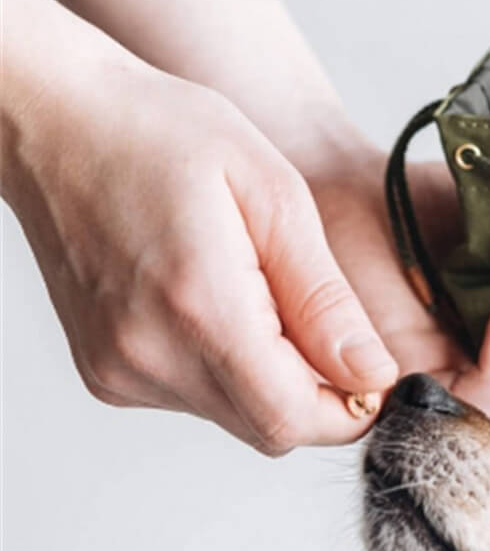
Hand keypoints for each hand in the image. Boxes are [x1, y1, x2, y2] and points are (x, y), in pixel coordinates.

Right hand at [2, 0, 396, 454]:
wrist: (55, 122)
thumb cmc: (164, 134)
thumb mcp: (274, 195)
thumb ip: (324, 299)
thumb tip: (373, 374)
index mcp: (198, 305)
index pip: (294, 416)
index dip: (352, 408)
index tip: (371, 367)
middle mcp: (148, 354)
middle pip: (271, 428)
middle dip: (319, 394)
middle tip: (319, 320)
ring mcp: (119, 370)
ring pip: (239, 418)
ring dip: (275, 380)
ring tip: (258, 295)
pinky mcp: (105, 374)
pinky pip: (199, 400)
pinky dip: (231, 370)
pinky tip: (217, 306)